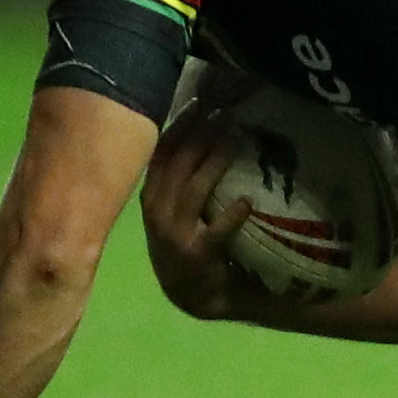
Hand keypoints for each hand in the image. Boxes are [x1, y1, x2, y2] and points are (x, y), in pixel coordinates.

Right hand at [140, 102, 253, 315]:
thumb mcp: (175, 208)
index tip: (199, 103)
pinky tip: (246, 202)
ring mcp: (173, 235)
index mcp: (151, 198)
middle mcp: (157, 213)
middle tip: (224, 113)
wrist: (193, 295)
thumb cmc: (187, 242)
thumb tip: (203, 128)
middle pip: (178, 166)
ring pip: (194, 190)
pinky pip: (215, 232)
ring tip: (235, 138)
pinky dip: (231, 215)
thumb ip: (182, 176)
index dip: (179, 127)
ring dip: (215, 161)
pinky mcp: (195, 255)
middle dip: (200, 136)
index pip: (161, 155)